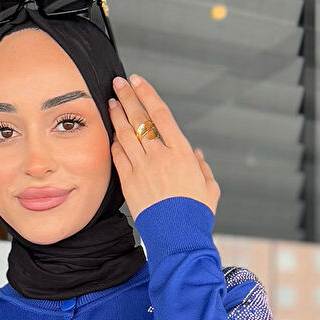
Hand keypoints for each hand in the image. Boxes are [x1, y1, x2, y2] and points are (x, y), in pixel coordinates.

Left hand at [108, 74, 220, 224]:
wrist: (178, 238)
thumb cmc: (195, 215)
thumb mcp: (209, 188)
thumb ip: (202, 168)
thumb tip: (196, 154)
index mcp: (182, 152)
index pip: (160, 114)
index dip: (147, 94)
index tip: (138, 81)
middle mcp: (160, 156)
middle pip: (139, 118)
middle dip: (127, 97)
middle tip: (118, 83)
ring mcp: (143, 169)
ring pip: (125, 134)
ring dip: (116, 116)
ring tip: (110, 103)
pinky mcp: (130, 184)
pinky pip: (118, 157)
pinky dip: (114, 143)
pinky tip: (111, 134)